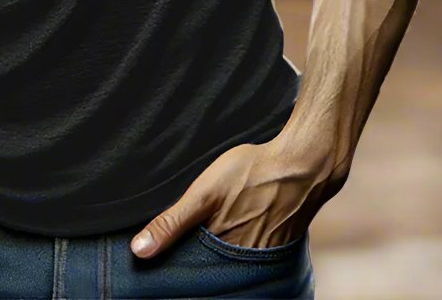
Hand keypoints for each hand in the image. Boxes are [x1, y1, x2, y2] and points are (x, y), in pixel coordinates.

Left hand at [130, 130, 347, 257]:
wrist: (303, 164)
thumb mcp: (204, 193)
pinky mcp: (276, 247)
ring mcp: (262, 256)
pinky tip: (232, 238)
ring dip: (217, 263)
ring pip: (231, 269)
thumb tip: (138, 252)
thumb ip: (172, 222)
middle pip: (213, 275)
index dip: (176, 272)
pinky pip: (251, 260)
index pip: (192, 276)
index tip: (161, 273)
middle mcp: (244, 263)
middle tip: (182, 258)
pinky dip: (237, 255)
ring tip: (206, 246)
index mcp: (222, 253)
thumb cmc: (252, 173)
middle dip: (197, 270)